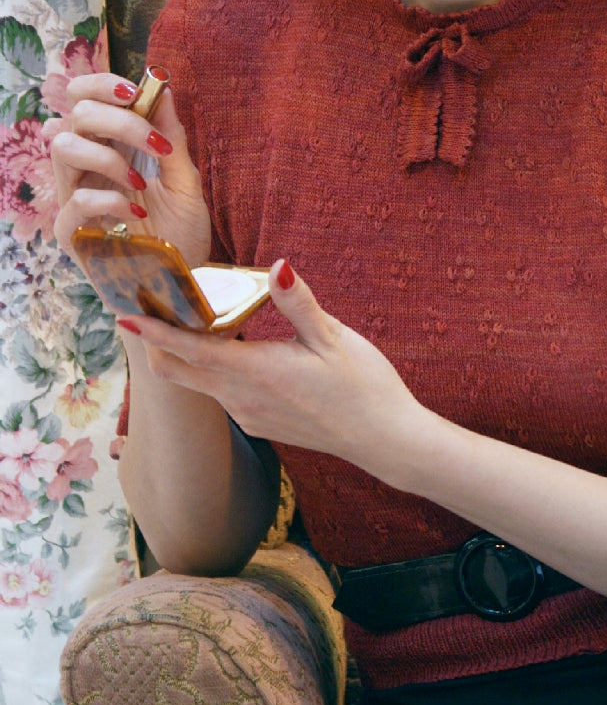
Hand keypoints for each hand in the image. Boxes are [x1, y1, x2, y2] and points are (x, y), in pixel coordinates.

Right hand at [47, 72, 211, 267]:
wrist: (183, 283)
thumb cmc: (182, 234)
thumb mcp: (185, 179)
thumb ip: (171, 136)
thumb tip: (162, 87)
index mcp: (110, 147)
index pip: (83, 98)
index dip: (101, 85)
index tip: (135, 91)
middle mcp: (86, 168)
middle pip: (74, 115)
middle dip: (118, 119)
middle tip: (154, 144)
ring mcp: (73, 198)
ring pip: (63, 147)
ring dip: (109, 157)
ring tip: (141, 182)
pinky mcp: (70, 232)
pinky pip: (74, 200)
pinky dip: (109, 199)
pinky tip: (135, 214)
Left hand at [118, 261, 427, 479]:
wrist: (383, 439)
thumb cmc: (364, 385)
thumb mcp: (334, 337)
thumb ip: (298, 302)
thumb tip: (277, 266)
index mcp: (257, 372)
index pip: (189, 350)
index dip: (154, 333)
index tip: (125, 315)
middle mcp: (242, 398)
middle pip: (178, 372)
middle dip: (157, 343)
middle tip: (150, 307)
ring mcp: (248, 415)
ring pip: (198, 383)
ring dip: (185, 355)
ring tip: (187, 318)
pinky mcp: (258, 423)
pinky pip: (219, 394)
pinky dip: (210, 370)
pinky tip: (228, 347)